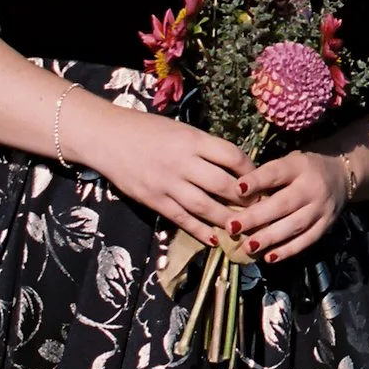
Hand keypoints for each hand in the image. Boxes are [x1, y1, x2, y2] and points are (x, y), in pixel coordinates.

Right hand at [82, 105, 250, 247]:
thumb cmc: (147, 130)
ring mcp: (167, 183)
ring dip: (227, 219)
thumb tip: (235, 165)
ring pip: (205, 206)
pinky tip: (214, 239)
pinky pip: (181, 218)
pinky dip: (199, 230)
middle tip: (261, 208)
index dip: (251, 170)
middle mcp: (182, 162)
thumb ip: (205, 147)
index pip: (232, 156)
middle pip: (223, 184)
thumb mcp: (181, 130)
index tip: (261, 180)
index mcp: (192, 140)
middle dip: (245, 199)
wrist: (106, 137)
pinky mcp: (153, 200)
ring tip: (243, 227)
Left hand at [233, 148, 348, 265]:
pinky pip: (306, 240)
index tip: (237, 190)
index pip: (276, 172)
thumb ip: (267, 177)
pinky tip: (269, 257)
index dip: (257, 181)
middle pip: (283, 204)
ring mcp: (321, 208)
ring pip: (294, 225)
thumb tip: (236, 196)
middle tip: (233, 227)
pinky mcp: (326, 225)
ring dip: (270, 238)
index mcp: (299, 166)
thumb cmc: (304, 169)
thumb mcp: (288, 162)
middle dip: (256, 217)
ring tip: (248, 246)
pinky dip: (287, 250)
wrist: (341, 176)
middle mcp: (312, 187)